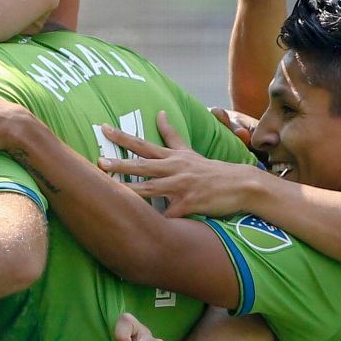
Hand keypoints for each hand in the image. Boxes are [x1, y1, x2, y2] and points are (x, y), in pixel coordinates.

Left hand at [97, 111, 258, 217]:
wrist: (240, 184)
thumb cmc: (210, 170)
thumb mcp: (189, 151)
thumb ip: (171, 134)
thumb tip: (160, 112)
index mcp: (173, 157)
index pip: (143, 144)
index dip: (122, 137)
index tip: (103, 128)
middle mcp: (175, 169)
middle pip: (143, 165)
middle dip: (120, 164)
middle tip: (99, 162)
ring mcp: (182, 187)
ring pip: (151, 189)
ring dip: (130, 190)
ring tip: (110, 192)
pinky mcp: (189, 205)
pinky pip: (169, 215)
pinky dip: (157, 220)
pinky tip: (141, 228)